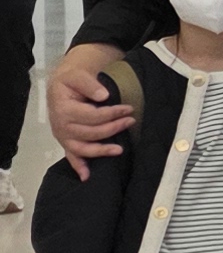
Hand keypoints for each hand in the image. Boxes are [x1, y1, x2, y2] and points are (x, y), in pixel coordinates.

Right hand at [47, 46, 130, 167]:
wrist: (61, 86)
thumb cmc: (70, 80)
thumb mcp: (78, 75)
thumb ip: (89, 84)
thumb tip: (104, 96)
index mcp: (63, 109)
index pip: (91, 116)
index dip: (111, 113)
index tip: (128, 109)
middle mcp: (61, 126)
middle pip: (90, 133)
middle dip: (113, 128)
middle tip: (131, 121)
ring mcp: (64, 136)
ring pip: (82, 149)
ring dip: (101, 151)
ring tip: (120, 150)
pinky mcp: (67, 142)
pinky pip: (71, 157)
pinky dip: (78, 167)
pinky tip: (87, 177)